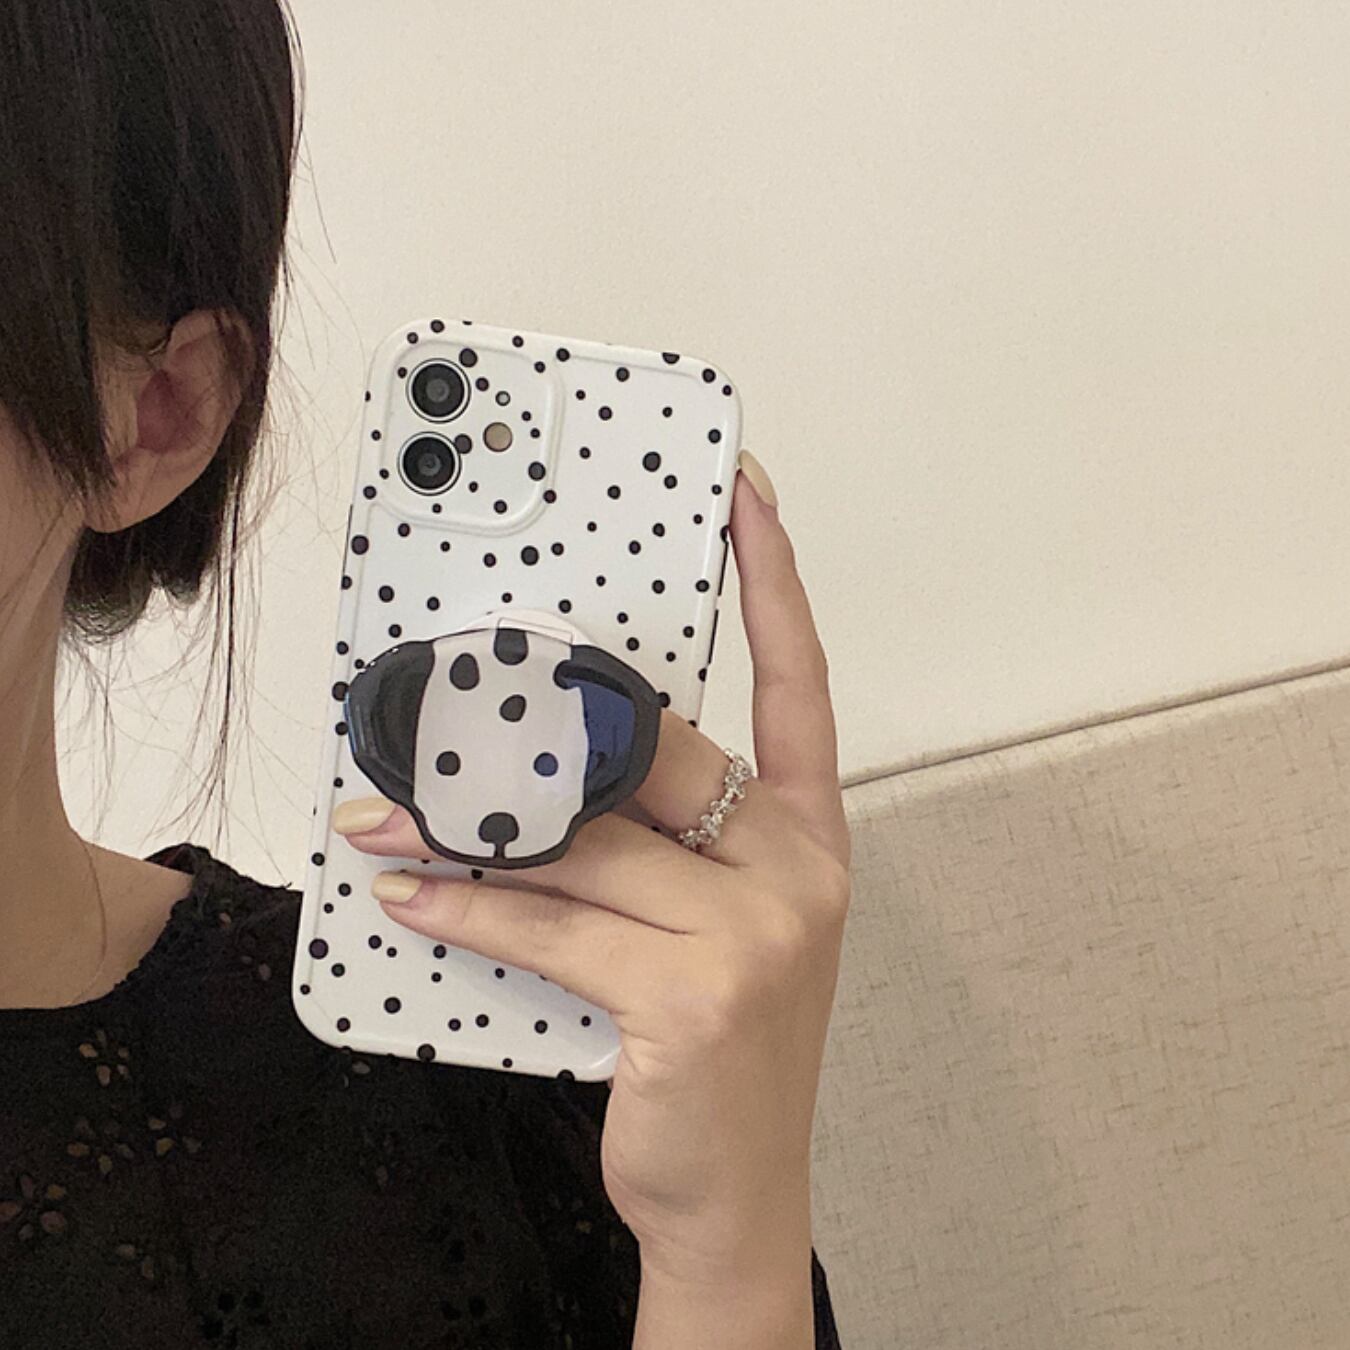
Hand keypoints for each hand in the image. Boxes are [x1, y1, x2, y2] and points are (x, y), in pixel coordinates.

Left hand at [333, 458, 851, 1285]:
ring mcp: (755, 933)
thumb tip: (550, 766)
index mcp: (812, 837)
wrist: (741, 1186)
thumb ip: (658, 839)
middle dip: (547, 748)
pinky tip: (413, 898)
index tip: (750, 498)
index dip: (775, 584)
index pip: (799, 683)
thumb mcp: (710, 920)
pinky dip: (474, 908)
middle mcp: (797, 870)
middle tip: (449, 724)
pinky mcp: (693, 994)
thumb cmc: (718, 1039)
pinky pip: (555, 923)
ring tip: (387, 818)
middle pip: (660, 760)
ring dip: (474, 831)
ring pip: (589, 843)